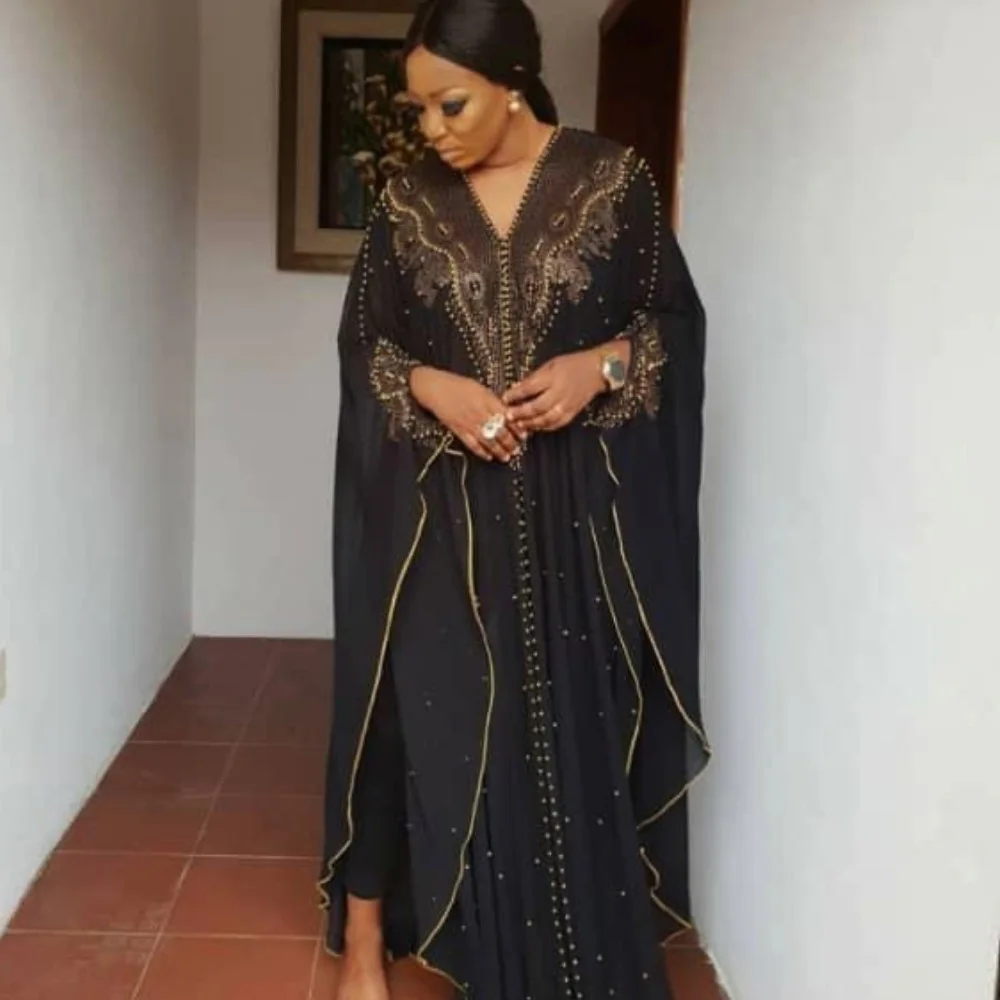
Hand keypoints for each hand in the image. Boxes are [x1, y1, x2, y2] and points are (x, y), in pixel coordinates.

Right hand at [410, 367, 524, 461]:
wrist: (434, 388)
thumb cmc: (456, 384)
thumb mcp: (479, 387)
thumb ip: (493, 400)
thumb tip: (507, 412)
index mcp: (486, 399)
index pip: (507, 417)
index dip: (517, 427)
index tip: (524, 434)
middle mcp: (479, 412)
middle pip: (500, 431)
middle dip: (510, 442)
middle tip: (517, 448)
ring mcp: (468, 423)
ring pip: (488, 441)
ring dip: (499, 451)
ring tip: (507, 457)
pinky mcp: (458, 430)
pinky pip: (472, 444)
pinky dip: (481, 452)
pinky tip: (488, 457)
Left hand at [503, 347, 614, 431]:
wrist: (596, 371)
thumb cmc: (571, 364)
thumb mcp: (550, 364)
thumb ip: (534, 378)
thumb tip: (516, 388)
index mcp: (553, 377)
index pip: (530, 388)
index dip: (515, 395)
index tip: (504, 398)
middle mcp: (560, 392)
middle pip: (537, 406)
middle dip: (521, 413)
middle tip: (508, 416)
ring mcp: (567, 404)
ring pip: (546, 419)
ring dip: (531, 423)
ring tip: (519, 424)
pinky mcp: (572, 413)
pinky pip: (556, 424)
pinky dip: (544, 427)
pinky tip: (535, 427)